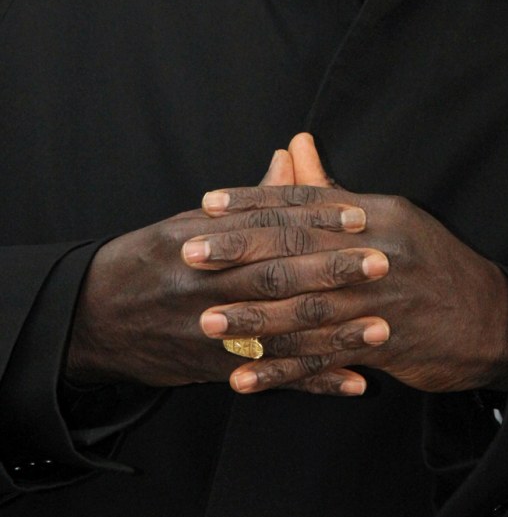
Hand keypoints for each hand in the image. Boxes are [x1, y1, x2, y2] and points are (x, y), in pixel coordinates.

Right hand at [65, 157, 389, 392]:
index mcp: (202, 238)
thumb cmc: (153, 258)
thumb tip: (290, 156)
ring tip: (382, 326)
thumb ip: (249, 199)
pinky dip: (315, 380)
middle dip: (332, 270)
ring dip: (334, 331)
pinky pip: (273, 376)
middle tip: (380, 262)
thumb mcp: (191, 220)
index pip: (267, 225)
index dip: (315, 221)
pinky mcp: (214, 369)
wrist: (96, 316)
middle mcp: (206, 283)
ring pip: (281, 330)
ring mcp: (210, 331)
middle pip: (278, 275)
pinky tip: (355, 381)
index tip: (358, 217)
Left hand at [193, 134, 507, 396]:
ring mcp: (379, 303)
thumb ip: (333, 189)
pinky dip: (281, 373)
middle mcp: (376, 253)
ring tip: (206, 318)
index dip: (256, 202)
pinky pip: (322, 360)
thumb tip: (293, 144)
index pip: (306, 203)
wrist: (493, 320)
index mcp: (375, 215)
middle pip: (299, 250)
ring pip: (306, 308)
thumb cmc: (432, 261)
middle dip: (241, 252)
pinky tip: (241, 379)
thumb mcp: (390, 216)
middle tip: (190, 253)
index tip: (208, 204)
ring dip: (252, 316)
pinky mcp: (383, 346)